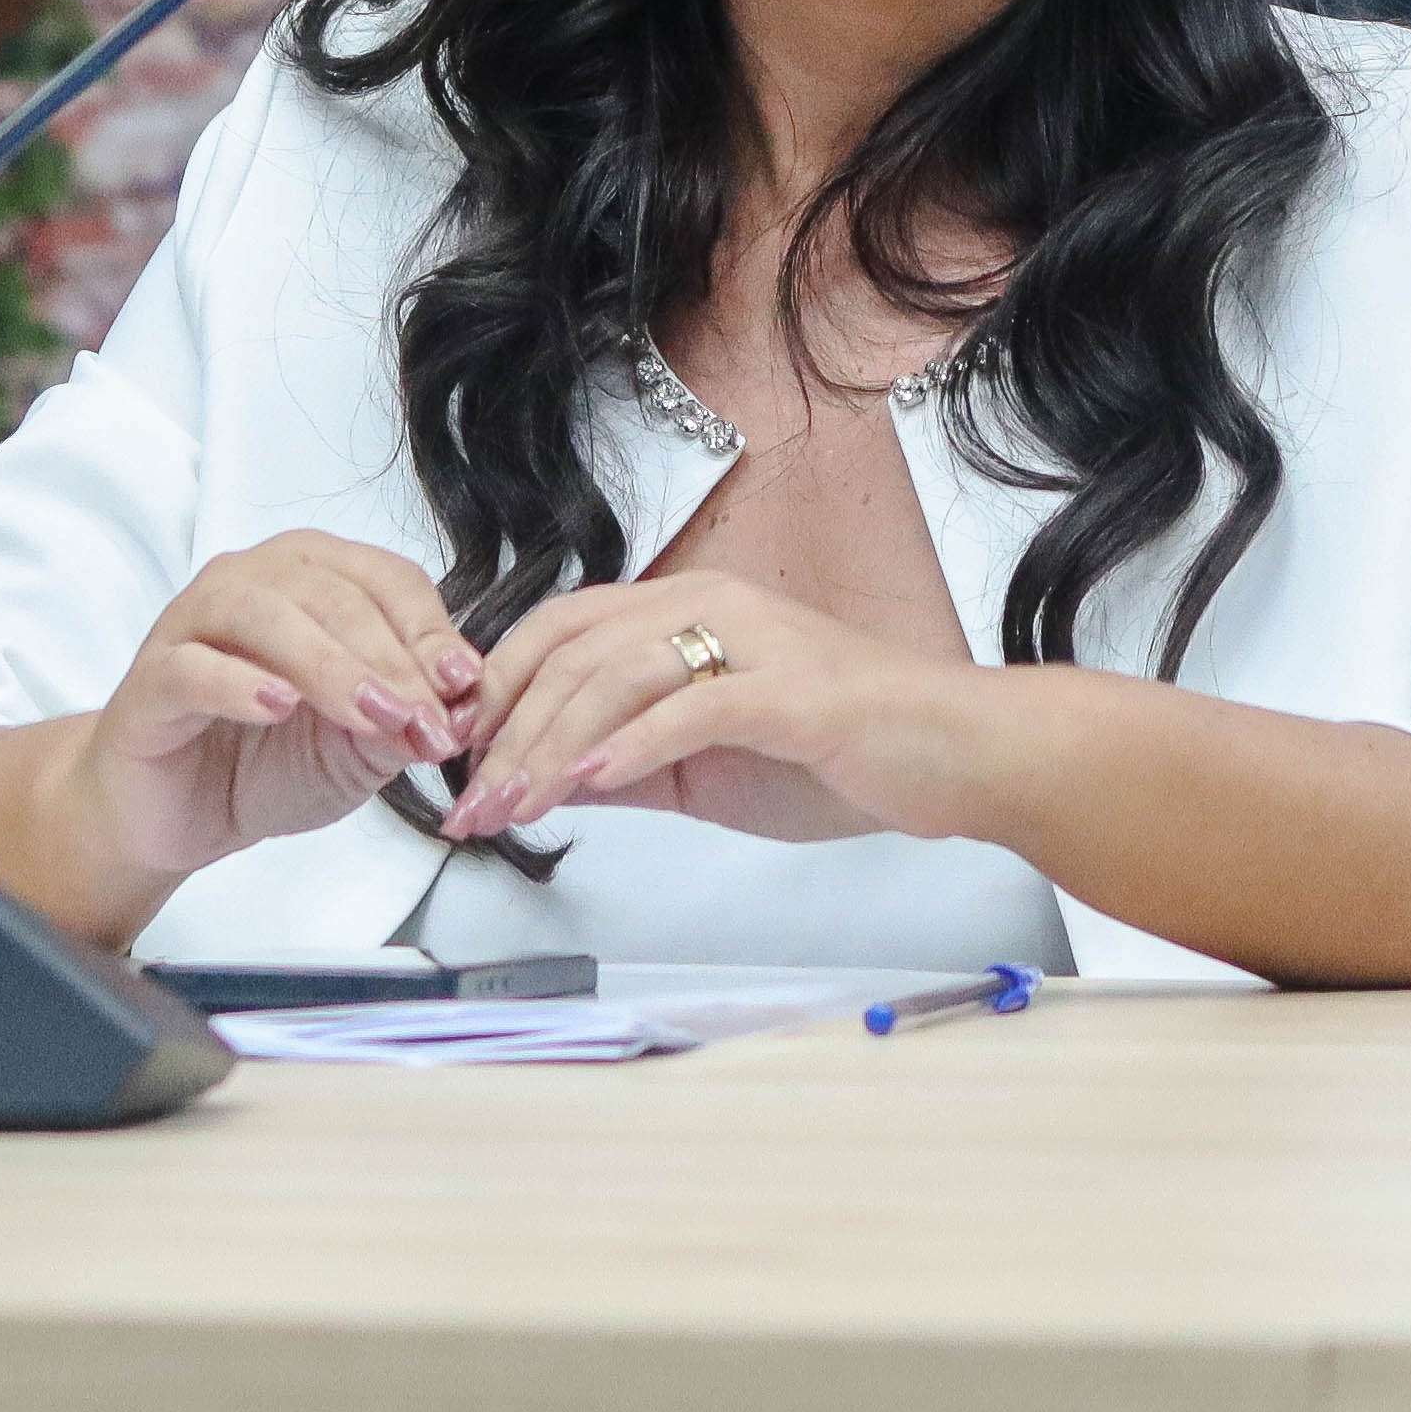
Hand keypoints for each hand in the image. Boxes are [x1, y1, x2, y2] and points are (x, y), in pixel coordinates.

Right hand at [67, 531, 488, 906]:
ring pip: (265, 615)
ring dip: (328, 665)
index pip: (385, 578)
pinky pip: (194, 667)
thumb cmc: (263, 763)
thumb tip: (459, 710)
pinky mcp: (151, 678)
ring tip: (369, 714)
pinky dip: (240, 683)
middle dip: (389, 659)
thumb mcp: (358, 749)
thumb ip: (404, 721)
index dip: (430, 629)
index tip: (463, 685)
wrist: (176, 816)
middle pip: (331, 593)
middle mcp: (250, 581)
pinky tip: (278, 706)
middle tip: (423, 720)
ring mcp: (191, 624)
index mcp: (310, 578)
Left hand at [439, 573, 982, 849]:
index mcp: (689, 609)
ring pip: (618, 677)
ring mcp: (755, 641)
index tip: (455, 760)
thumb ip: (628, 763)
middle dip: (506, 734)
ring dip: (551, 748)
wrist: (954, 756)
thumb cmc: (842, 754)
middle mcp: (713, 605)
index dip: (495, 691)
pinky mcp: (792, 690)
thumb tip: (545, 781)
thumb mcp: (708, 764)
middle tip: (468, 805)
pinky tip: (587, 785)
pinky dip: (630, 746)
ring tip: (511, 806)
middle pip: (573, 654)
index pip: (559, 630)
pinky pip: (693, 708)